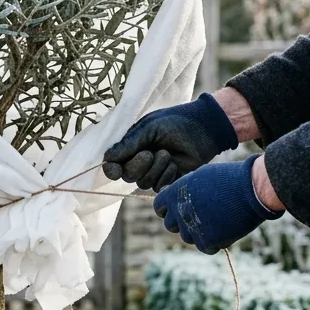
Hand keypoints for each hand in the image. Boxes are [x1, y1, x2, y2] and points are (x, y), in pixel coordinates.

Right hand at [103, 93, 238, 190]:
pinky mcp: (168, 181)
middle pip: (127, 176)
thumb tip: (106, 158)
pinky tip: (175, 164)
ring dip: (156, 168)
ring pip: (142, 183)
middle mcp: (139, 162)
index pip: (114, 165)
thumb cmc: (176, 122)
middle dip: (137, 166)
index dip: (111, 170)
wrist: (204, 129)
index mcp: (132, 148)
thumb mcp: (149, 128)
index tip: (114, 170)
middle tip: (150, 153)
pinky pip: (158, 187)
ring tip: (168, 154)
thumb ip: (128, 144)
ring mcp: (154, 173)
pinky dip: (166, 175)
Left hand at [152, 154, 282, 253]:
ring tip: (217, 220)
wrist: (251, 189)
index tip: (180, 208)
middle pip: (171, 225)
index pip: (159, 207)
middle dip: (182, 221)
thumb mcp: (200, 176)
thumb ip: (184, 189)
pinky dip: (214, 242)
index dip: (169, 208)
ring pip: (187, 237)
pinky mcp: (207, 242)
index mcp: (174, 194)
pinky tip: (225, 230)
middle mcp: (178, 212)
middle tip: (201, 215)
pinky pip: (205, 247)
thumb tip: (171, 194)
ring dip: (198, 232)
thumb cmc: (229, 178)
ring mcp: (191, 229)